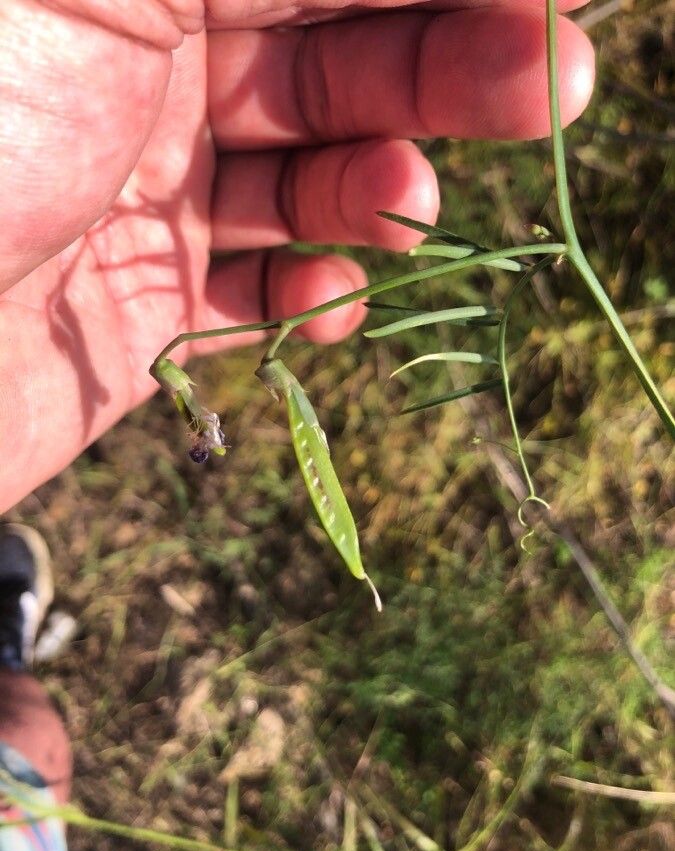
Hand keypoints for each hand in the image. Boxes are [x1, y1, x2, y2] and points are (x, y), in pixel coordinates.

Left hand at [0, 0, 593, 511]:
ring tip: (418, 208)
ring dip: (389, 186)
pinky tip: (329, 297)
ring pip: (315, 176)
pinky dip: (316, 292)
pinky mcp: (154, 305)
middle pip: (334, 56)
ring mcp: (152, 193)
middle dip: (447, 68)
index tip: (538, 0)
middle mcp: (147, 73)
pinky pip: (264, 292)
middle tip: (552, 90)